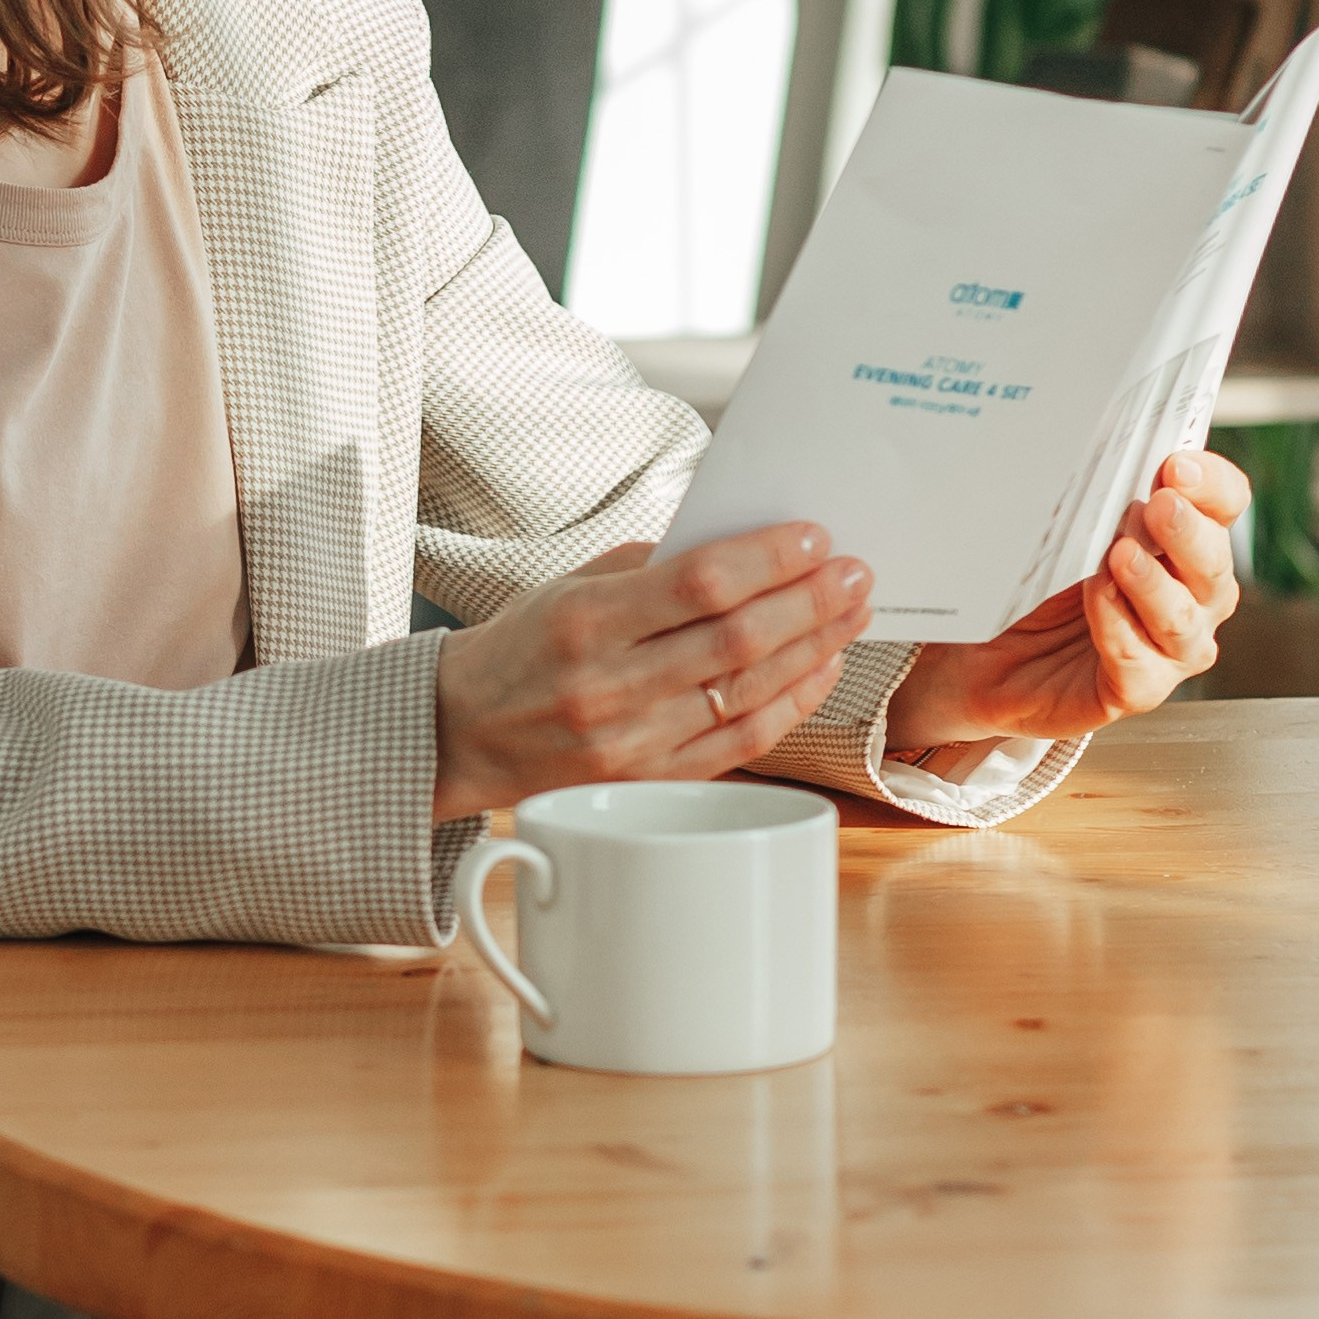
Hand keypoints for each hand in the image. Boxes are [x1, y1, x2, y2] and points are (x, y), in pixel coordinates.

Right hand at [432, 525, 874, 821]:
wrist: (463, 732)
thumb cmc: (523, 646)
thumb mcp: (569, 585)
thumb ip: (649, 568)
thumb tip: (743, 550)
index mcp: (585, 622)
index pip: (699, 583)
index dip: (768, 559)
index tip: (814, 536)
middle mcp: (610, 686)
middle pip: (737, 639)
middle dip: (810, 601)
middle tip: (854, 573)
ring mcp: (633, 742)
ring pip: (748, 691)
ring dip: (813, 647)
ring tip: (851, 613)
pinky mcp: (651, 781)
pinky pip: (741, 742)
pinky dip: (790, 703)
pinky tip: (819, 668)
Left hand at [883, 448, 1249, 769]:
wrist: (994, 653)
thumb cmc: (1044, 581)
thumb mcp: (1069, 524)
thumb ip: (1099, 492)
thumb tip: (1101, 442)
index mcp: (1189, 543)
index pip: (1226, 504)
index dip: (1211, 484)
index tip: (1177, 465)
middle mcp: (1195, 597)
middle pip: (1214, 563)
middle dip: (1187, 532)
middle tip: (1156, 507)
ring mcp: (1171, 648)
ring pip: (1181, 618)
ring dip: (1152, 583)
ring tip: (1119, 555)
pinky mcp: (1137, 689)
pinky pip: (1138, 661)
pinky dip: (1117, 626)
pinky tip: (1096, 599)